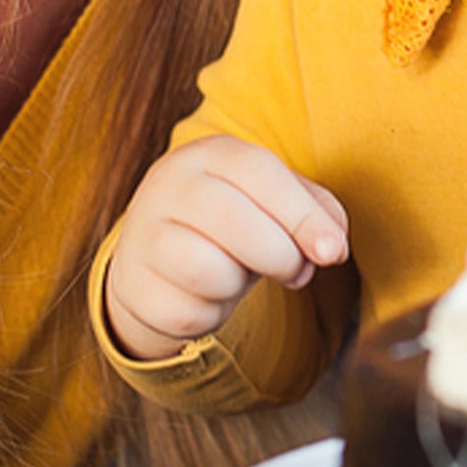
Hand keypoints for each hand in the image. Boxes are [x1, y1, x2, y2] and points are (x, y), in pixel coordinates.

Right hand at [104, 135, 348, 361]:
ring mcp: (143, 235)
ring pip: (208, 270)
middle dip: (281, 255)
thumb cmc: (233, 220)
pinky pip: (188, 313)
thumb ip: (315, 211)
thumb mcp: (275, 200)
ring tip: (240, 273)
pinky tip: (210, 294)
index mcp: (209, 153)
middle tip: (297, 271)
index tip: (333, 250)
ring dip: (241, 283)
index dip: (302, 213)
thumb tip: (333, 246)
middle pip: (234, 222)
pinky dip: (213, 313)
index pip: (258, 171)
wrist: (158, 257)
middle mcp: (168, 185)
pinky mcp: (132, 288)